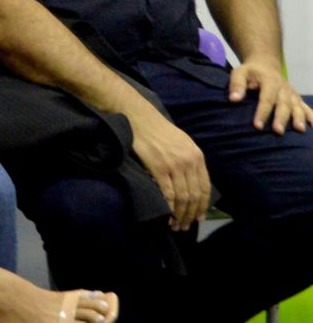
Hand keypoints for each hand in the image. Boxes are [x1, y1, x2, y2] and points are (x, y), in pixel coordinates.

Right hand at [129, 111, 211, 230]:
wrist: (140, 118)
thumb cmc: (159, 130)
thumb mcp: (182, 143)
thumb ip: (190, 161)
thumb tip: (192, 182)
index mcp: (197, 156)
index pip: (205, 188)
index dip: (203, 206)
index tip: (198, 218)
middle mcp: (189, 162)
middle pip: (194, 195)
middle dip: (190, 214)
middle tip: (184, 226)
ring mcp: (174, 165)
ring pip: (182, 197)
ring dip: (180, 214)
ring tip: (175, 224)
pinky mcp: (158, 167)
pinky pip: (167, 192)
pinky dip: (168, 206)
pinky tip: (166, 214)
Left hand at [228, 58, 312, 133]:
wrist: (266, 64)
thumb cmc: (250, 72)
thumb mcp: (240, 72)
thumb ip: (237, 84)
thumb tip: (234, 99)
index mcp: (270, 81)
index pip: (266, 98)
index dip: (262, 112)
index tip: (257, 126)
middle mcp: (284, 88)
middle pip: (283, 104)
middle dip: (281, 118)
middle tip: (277, 131)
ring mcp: (292, 93)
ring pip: (297, 106)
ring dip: (299, 118)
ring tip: (300, 130)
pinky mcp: (297, 98)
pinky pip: (306, 107)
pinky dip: (311, 116)